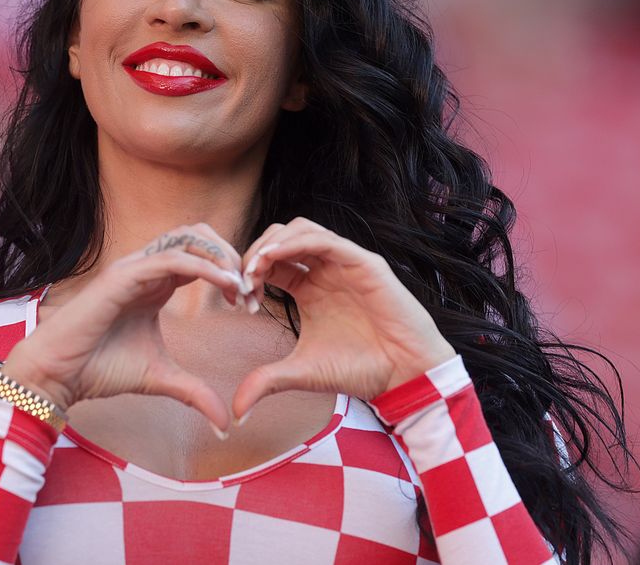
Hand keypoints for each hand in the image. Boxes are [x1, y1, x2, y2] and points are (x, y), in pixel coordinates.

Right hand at [2, 224, 246, 432]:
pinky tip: (226, 286)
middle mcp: (145, 268)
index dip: (231, 273)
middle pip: (199, 235)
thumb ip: (195, 393)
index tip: (250, 304)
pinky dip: (204, 267)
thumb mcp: (161, 378)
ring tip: (240, 287)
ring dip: (221, 257)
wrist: (59, 375)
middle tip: (250, 291)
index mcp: (155, 283)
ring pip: (187, 238)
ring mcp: (133, 267)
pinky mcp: (123, 276)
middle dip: (231, 256)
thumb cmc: (100, 369)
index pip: (201, 256)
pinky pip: (171, 258)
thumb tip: (226, 424)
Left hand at [233, 217, 455, 422]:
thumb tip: (236, 411)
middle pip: (280, 237)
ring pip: (300, 229)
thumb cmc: (358, 370)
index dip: (248, 274)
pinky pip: (324, 240)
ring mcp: (344, 263)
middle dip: (254, 254)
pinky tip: (275, 258)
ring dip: (272, 243)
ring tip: (254, 268)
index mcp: (308, 286)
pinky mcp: (364, 263)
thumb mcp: (301, 373)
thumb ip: (266, 382)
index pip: (270, 262)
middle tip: (242, 282)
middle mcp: (324, 269)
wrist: (403, 378)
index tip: (238, 300)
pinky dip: (296, 243)